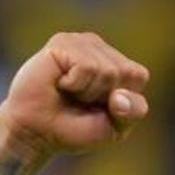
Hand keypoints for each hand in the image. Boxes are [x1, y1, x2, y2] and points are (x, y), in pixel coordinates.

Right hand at [0, 32, 149, 156]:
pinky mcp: (62, 42)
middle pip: (125, 73)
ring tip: (69, 92)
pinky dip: (75, 84)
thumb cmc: (75, 129)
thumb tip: (120, 95)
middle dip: (104, 96)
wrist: (36, 132)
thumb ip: (132, 111)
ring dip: (88, 92)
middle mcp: (100, 49)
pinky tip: (60, 83)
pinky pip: (87, 66)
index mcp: (117, 65)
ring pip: (108, 70)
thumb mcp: (116, 127)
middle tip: (80, 101)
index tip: (99, 107)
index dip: (122, 101)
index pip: (138, 76)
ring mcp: (81, 42)